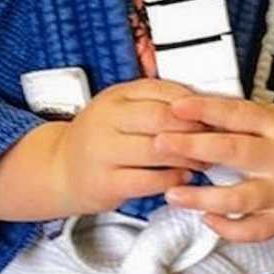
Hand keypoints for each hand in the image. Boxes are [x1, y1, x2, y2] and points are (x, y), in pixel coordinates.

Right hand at [51, 79, 207, 215]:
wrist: (59, 168)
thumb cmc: (98, 138)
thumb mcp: (120, 108)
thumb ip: (153, 102)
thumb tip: (199, 102)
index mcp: (114, 97)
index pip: (160, 90)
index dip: (191, 102)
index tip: (212, 112)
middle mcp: (106, 120)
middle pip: (161, 119)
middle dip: (194, 129)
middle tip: (214, 137)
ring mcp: (104, 152)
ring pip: (157, 150)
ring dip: (188, 157)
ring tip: (203, 160)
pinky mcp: (106, 183)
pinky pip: (148, 181)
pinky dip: (172, 179)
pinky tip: (183, 177)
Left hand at [154, 96, 273, 243]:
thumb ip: (242, 118)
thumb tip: (192, 113)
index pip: (238, 114)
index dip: (205, 110)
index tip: (175, 107)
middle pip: (234, 152)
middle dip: (193, 148)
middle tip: (159, 144)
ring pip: (239, 198)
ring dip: (202, 197)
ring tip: (171, 194)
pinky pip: (253, 230)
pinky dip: (228, 228)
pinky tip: (205, 219)